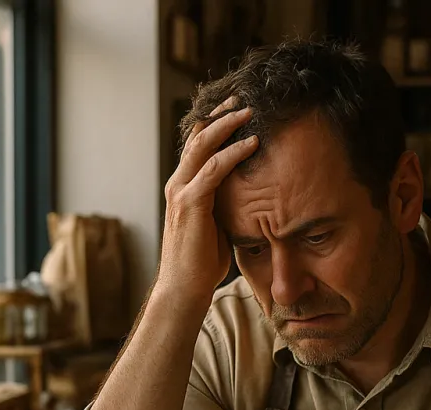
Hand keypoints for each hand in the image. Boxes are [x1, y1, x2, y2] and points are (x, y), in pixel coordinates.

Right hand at [157, 98, 258, 301]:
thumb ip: (224, 206)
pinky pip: (213, 169)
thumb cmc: (201, 264)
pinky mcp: (190, 204)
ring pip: (202, 145)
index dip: (215, 124)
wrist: (183, 290)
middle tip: (242, 98)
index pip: (196, 144)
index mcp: (183, 187)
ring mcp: (181, 192)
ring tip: (249, 110)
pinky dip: (233, 153)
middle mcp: (178, 183)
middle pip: (197, 136)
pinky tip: (252, 143)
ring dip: (227, 125)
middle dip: (221, 114)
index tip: (236, 109)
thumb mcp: (217, 226)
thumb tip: (249, 197)